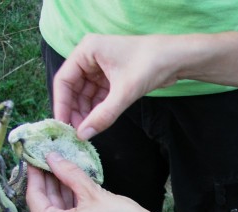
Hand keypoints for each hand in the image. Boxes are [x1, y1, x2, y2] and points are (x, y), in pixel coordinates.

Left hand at [25, 152, 161, 211]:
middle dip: (49, 185)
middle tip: (49, 162)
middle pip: (45, 210)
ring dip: (60, 197)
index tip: (35, 159)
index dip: (35, 175)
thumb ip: (68, 173)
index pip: (35, 198)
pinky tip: (74, 192)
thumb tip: (52, 158)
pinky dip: (69, 211)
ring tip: (63, 172)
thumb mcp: (92, 193)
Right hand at [53, 34, 182, 139]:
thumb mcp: (124, 92)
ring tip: (87, 130)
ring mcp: (102, 66)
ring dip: (86, 111)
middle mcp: (91, 56)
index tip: (62, 125)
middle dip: (75, 110)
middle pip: (74, 88)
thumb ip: (103, 115)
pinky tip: (97, 122)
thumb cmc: (150, 65)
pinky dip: (98, 108)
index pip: (64, 80)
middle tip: (77, 132)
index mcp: (87, 50)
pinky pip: (99, 94)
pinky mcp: (113, 76)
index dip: (62, 104)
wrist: (176, 59)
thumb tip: (84, 135)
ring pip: (86, 93)